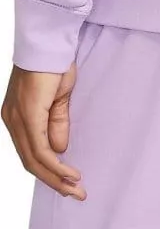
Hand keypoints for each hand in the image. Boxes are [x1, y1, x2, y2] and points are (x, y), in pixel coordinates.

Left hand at [1, 65, 85, 199]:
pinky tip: (69, 172)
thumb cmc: (55, 63)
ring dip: (56, 177)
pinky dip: (55, 164)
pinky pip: (40, 149)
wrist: (50, 41)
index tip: (67, 182)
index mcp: (17, 116)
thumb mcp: (58, 98)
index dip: (48, 170)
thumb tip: (59, 149)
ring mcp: (17, 118)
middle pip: (30, 162)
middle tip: (74, 193)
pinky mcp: (28, 115)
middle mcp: (11, 120)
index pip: (29, 152)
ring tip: (75, 187)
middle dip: (53, 181)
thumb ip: (56, 123)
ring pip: (34, 160)